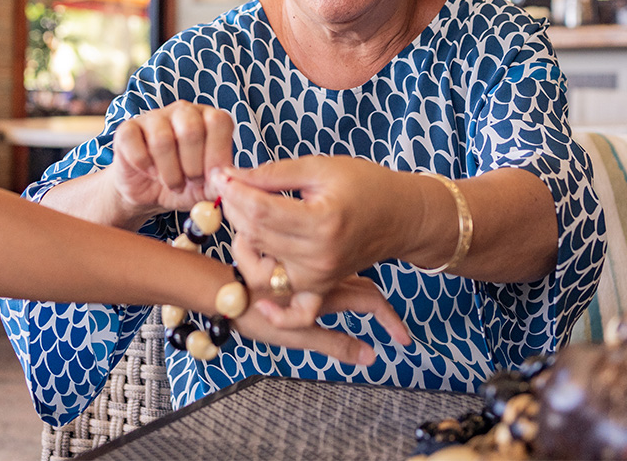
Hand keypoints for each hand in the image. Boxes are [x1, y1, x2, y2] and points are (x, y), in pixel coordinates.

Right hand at [109, 101, 233, 218]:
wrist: (150, 193)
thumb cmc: (185, 184)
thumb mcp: (209, 187)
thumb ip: (222, 181)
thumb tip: (227, 178)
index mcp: (208, 118)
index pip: (219, 121)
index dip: (217, 153)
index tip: (212, 177)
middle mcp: (183, 111)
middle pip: (191, 129)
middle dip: (193, 166)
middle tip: (191, 182)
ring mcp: (154, 116)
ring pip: (162, 140)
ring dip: (169, 172)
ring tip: (172, 183)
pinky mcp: (128, 128)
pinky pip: (134, 142)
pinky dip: (143, 164)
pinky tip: (149, 172)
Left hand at [213, 156, 420, 296]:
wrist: (402, 215)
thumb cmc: (366, 185)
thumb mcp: (319, 168)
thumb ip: (273, 174)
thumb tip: (232, 176)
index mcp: (321, 221)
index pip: (260, 210)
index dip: (235, 191)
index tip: (222, 175)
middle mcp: (319, 255)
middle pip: (256, 236)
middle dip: (235, 208)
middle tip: (230, 187)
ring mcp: (320, 277)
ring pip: (262, 269)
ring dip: (244, 246)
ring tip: (246, 221)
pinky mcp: (322, 287)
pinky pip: (296, 314)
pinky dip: (277, 314)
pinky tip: (261, 300)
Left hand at [232, 274, 409, 365]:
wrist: (223, 287)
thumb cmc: (254, 311)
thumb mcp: (298, 334)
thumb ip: (335, 344)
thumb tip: (370, 358)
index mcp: (330, 291)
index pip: (372, 303)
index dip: (392, 322)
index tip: (404, 342)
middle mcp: (324, 276)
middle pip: (365, 289)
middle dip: (382, 310)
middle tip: (395, 331)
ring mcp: (310, 271)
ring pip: (347, 279)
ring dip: (364, 297)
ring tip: (372, 316)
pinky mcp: (296, 269)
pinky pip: (329, 275)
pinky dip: (343, 288)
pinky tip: (336, 298)